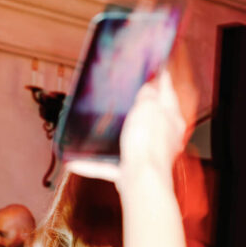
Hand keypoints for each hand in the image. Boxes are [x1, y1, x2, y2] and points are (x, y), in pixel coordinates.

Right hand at [65, 68, 190, 185]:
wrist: (142, 180)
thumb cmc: (148, 143)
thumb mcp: (149, 107)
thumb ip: (149, 95)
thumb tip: (151, 85)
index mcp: (171, 119)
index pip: (167, 92)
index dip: (161, 77)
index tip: (155, 66)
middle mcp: (163, 139)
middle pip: (151, 118)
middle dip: (138, 108)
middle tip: (124, 93)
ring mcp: (148, 156)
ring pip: (130, 142)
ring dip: (115, 135)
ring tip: (100, 126)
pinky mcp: (131, 172)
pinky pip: (108, 167)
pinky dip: (92, 164)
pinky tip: (74, 162)